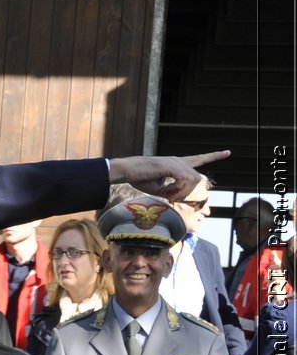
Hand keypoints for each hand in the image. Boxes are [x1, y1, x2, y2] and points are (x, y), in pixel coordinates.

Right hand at [107, 151, 227, 201]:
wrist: (126, 170)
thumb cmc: (139, 178)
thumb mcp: (159, 188)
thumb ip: (172, 190)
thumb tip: (180, 197)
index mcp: (176, 164)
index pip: (198, 159)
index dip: (213, 156)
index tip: (227, 152)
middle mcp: (178, 161)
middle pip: (197, 178)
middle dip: (193, 193)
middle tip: (176, 201)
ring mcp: (175, 162)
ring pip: (193, 181)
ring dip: (183, 193)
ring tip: (169, 197)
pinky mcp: (170, 165)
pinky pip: (184, 180)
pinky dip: (179, 190)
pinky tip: (168, 194)